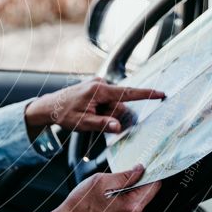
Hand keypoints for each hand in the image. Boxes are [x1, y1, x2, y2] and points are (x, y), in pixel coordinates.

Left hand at [24, 77, 163, 135]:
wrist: (49, 106)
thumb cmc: (64, 114)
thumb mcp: (83, 123)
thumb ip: (102, 124)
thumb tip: (118, 126)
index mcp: (99, 91)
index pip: (128, 93)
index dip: (146, 94)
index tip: (161, 93)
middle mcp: (100, 84)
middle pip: (119, 103)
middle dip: (112, 114)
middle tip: (93, 119)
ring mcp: (97, 85)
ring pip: (113, 103)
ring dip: (106, 112)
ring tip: (88, 115)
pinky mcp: (95, 87)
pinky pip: (106, 101)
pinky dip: (102, 109)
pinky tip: (89, 111)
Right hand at [43, 165, 161, 211]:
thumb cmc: (81, 204)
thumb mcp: (101, 181)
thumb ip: (125, 175)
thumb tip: (140, 169)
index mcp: (132, 206)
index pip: (154, 186)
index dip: (151, 172)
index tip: (145, 164)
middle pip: (146, 193)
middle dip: (137, 181)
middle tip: (121, 173)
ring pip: (137, 200)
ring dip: (128, 190)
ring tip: (109, 188)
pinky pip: (129, 208)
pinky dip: (122, 199)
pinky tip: (107, 197)